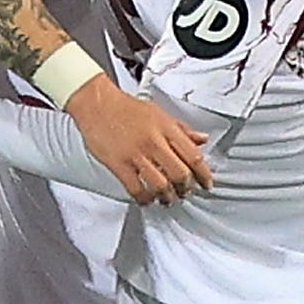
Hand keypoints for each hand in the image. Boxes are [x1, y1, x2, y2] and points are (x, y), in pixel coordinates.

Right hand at [68, 76, 209, 204]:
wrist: (97, 104)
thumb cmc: (127, 108)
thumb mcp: (160, 113)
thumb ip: (182, 129)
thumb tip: (202, 139)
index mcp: (167, 128)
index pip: (194, 156)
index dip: (204, 174)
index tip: (206, 183)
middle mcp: (154, 142)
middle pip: (180, 174)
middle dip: (186, 188)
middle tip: (185, 192)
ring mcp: (136, 154)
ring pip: (161, 185)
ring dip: (167, 197)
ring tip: (167, 199)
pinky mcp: (119, 164)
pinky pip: (136, 189)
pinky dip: (145, 199)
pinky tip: (147, 199)